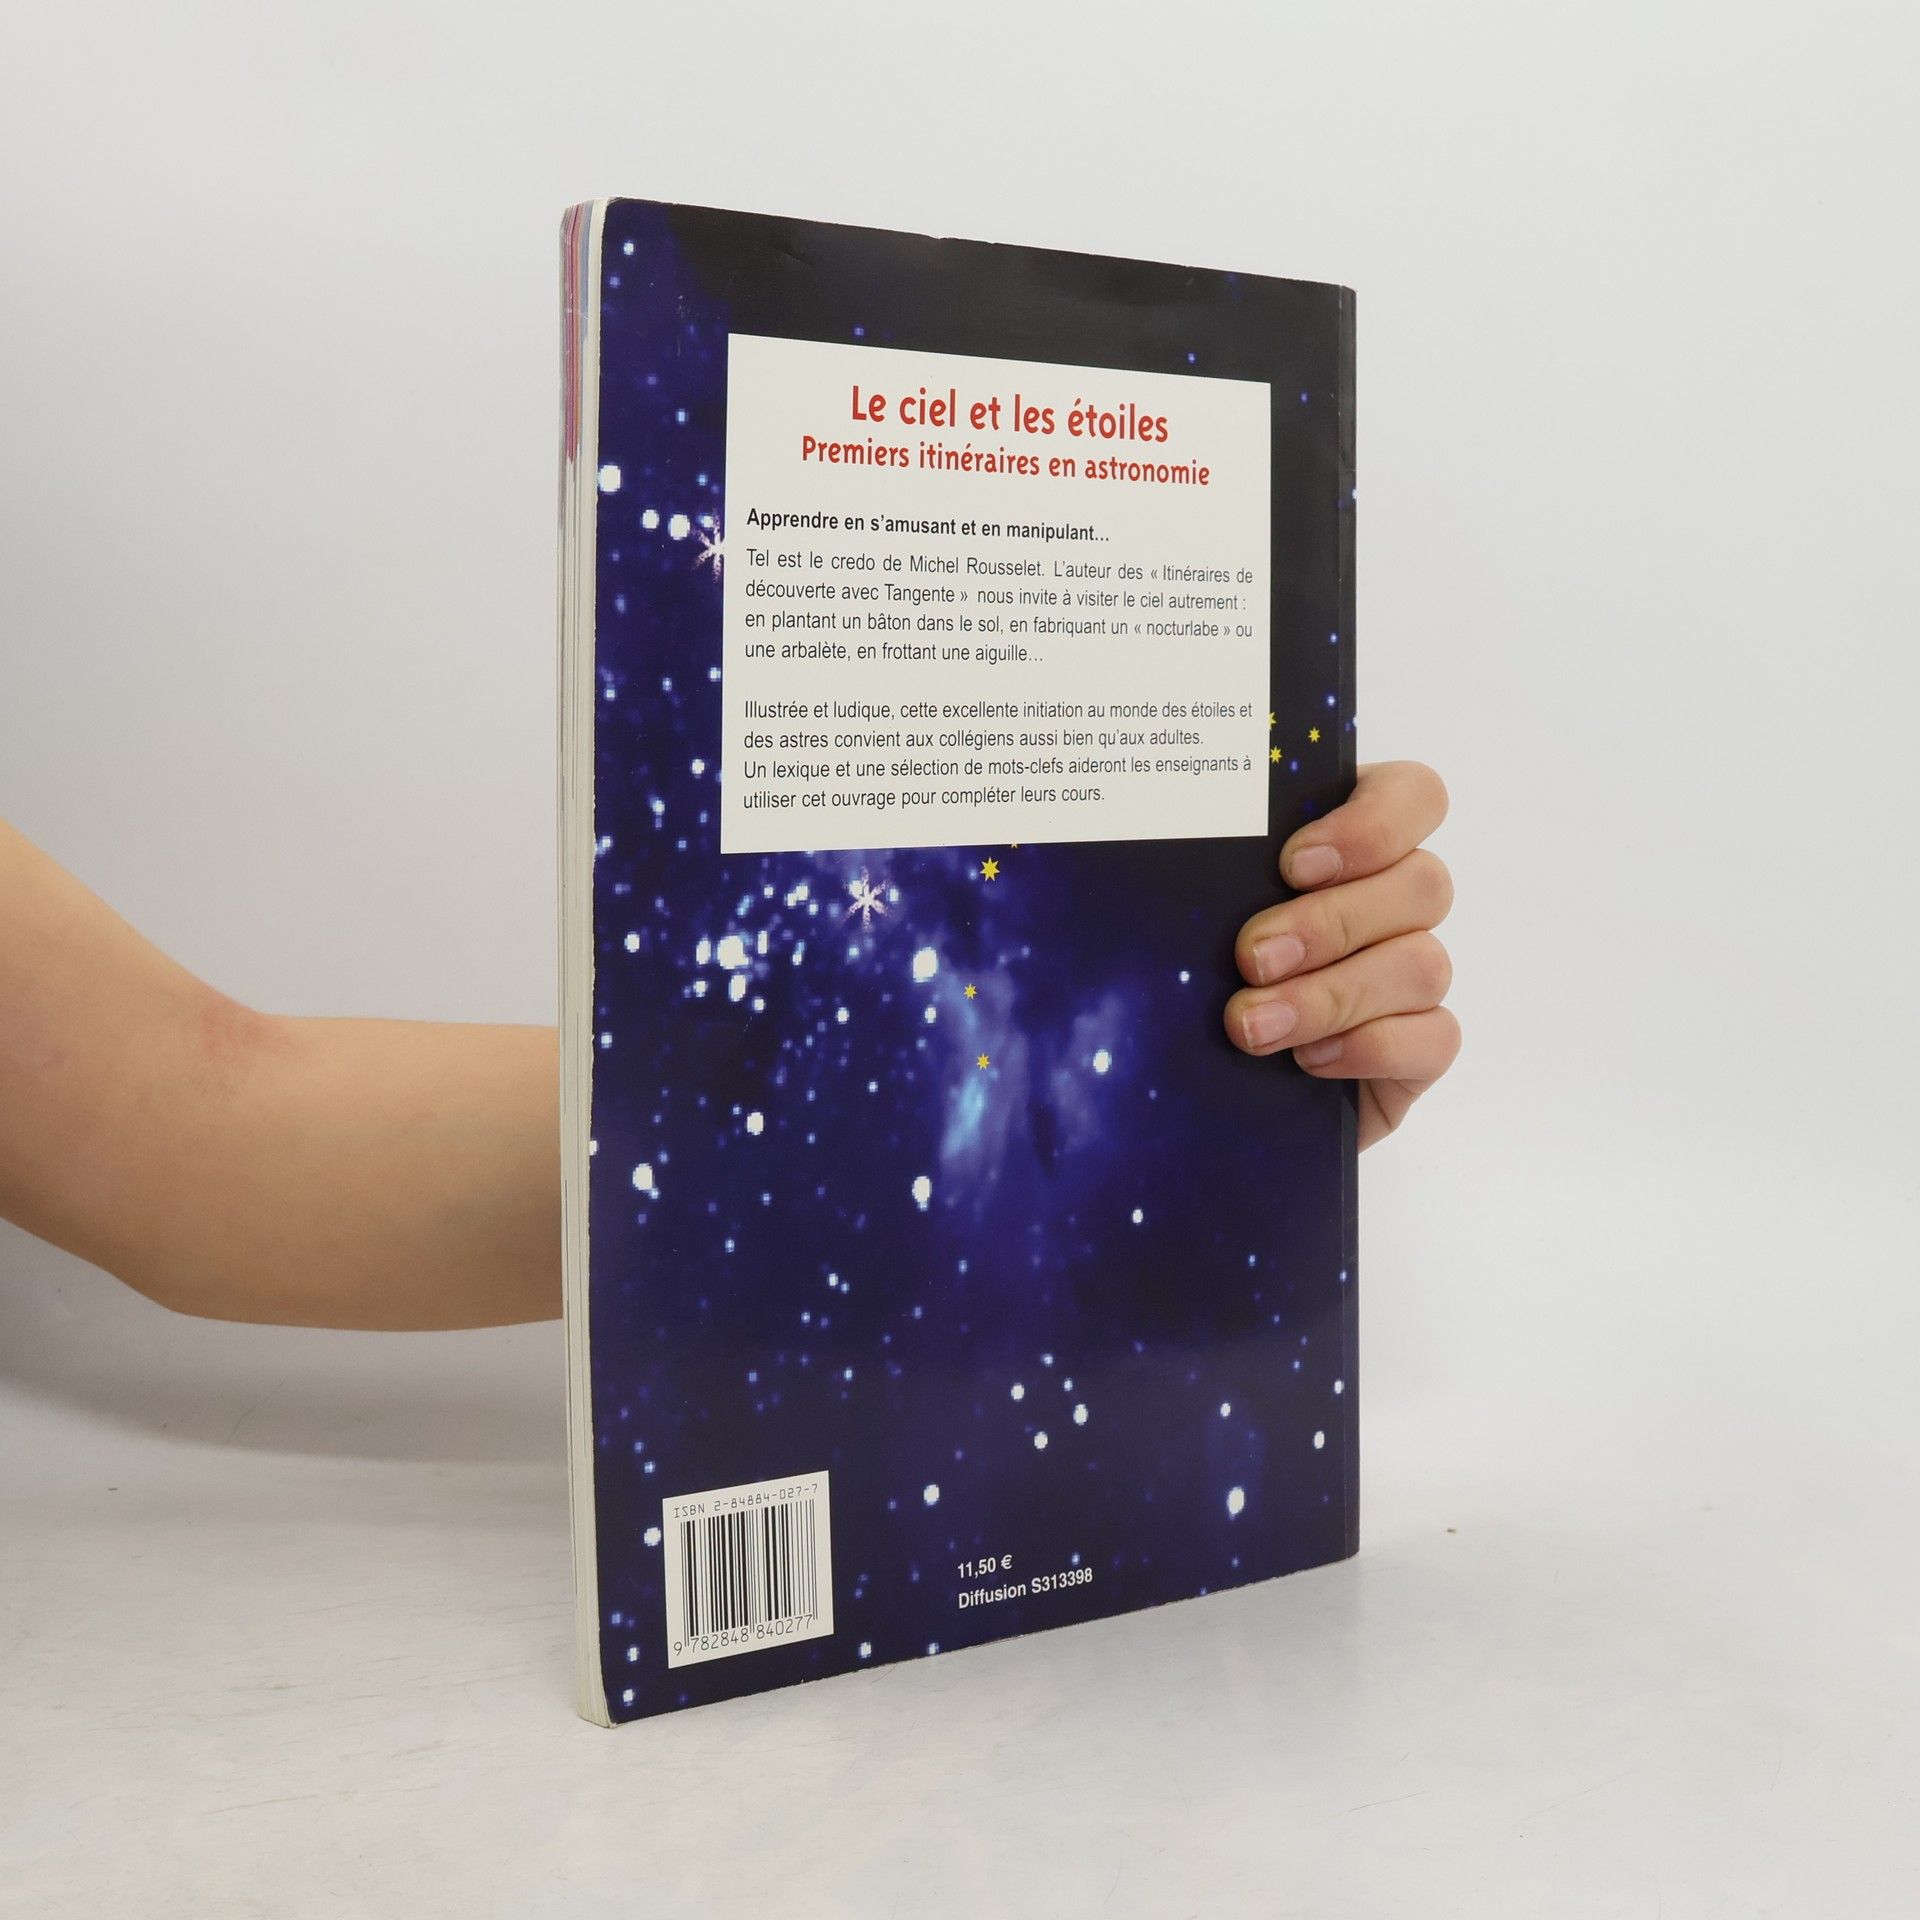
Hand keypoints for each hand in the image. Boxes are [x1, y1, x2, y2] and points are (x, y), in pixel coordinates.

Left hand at [1224, 761, 1457, 1147]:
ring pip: (1424, 964)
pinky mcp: (1420, 1048)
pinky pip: (1434, 1039)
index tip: (1292, 865)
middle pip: (1424, 884)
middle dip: (1331, 922)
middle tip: (1252, 957)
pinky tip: (1308, 1059)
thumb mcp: (1186, 914)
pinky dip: (1369, 1047)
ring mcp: (1413, 978)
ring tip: (1252, 1024)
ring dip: (1333, 994)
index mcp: (1350, 844)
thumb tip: (1159, 853)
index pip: (1413, 797)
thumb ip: (1197, 873)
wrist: (1197, 1087)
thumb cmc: (1188, 974)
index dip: (1371, 824)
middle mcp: (1395, 905)